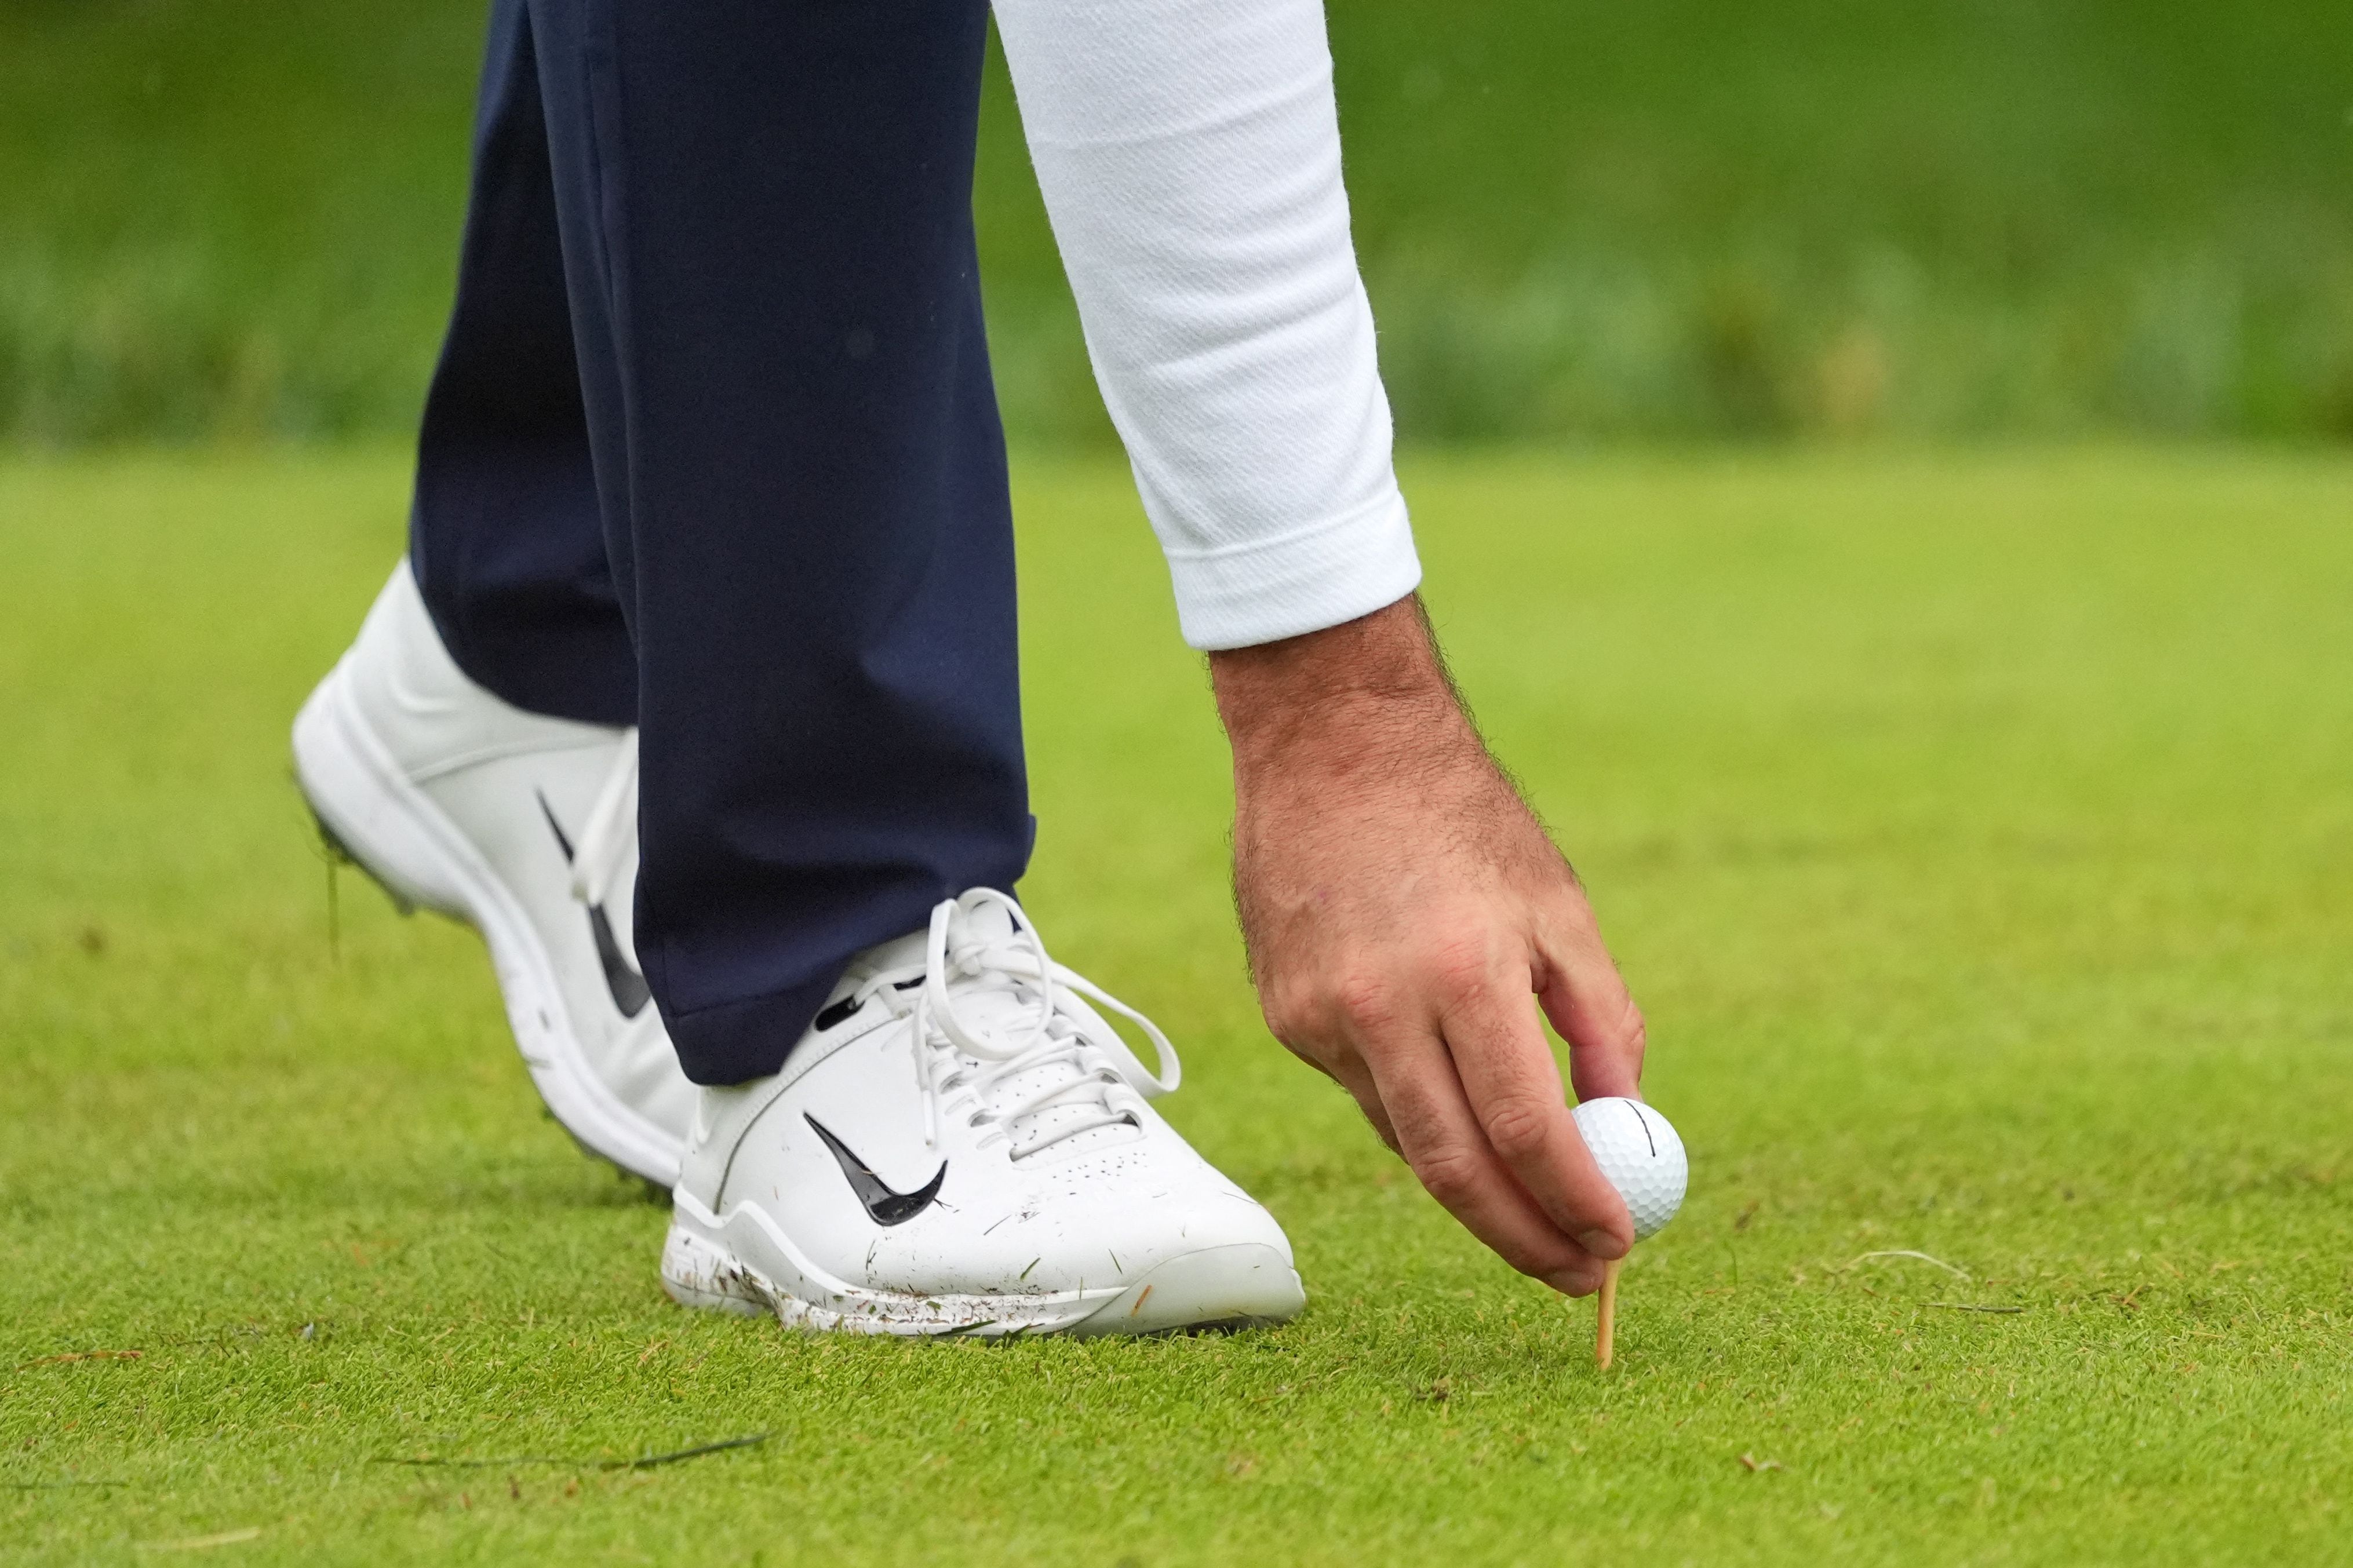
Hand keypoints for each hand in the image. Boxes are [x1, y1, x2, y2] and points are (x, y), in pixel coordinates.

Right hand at [1208, 596, 1646, 1295]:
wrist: (1330, 744)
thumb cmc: (1462, 818)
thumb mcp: (1559, 904)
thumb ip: (1600, 1021)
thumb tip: (1626, 1125)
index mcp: (1465, 971)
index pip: (1526, 1131)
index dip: (1575, 1205)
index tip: (1617, 1249)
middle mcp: (1380, 1005)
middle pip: (1454, 1169)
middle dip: (1523, 1238)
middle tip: (1576, 1271)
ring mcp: (1320, 1017)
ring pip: (1405, 1139)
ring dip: (1473, 1181)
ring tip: (1531, 1194)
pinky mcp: (1286, 1016)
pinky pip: (1364, 1093)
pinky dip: (1417, 1109)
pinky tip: (1444, 1082)